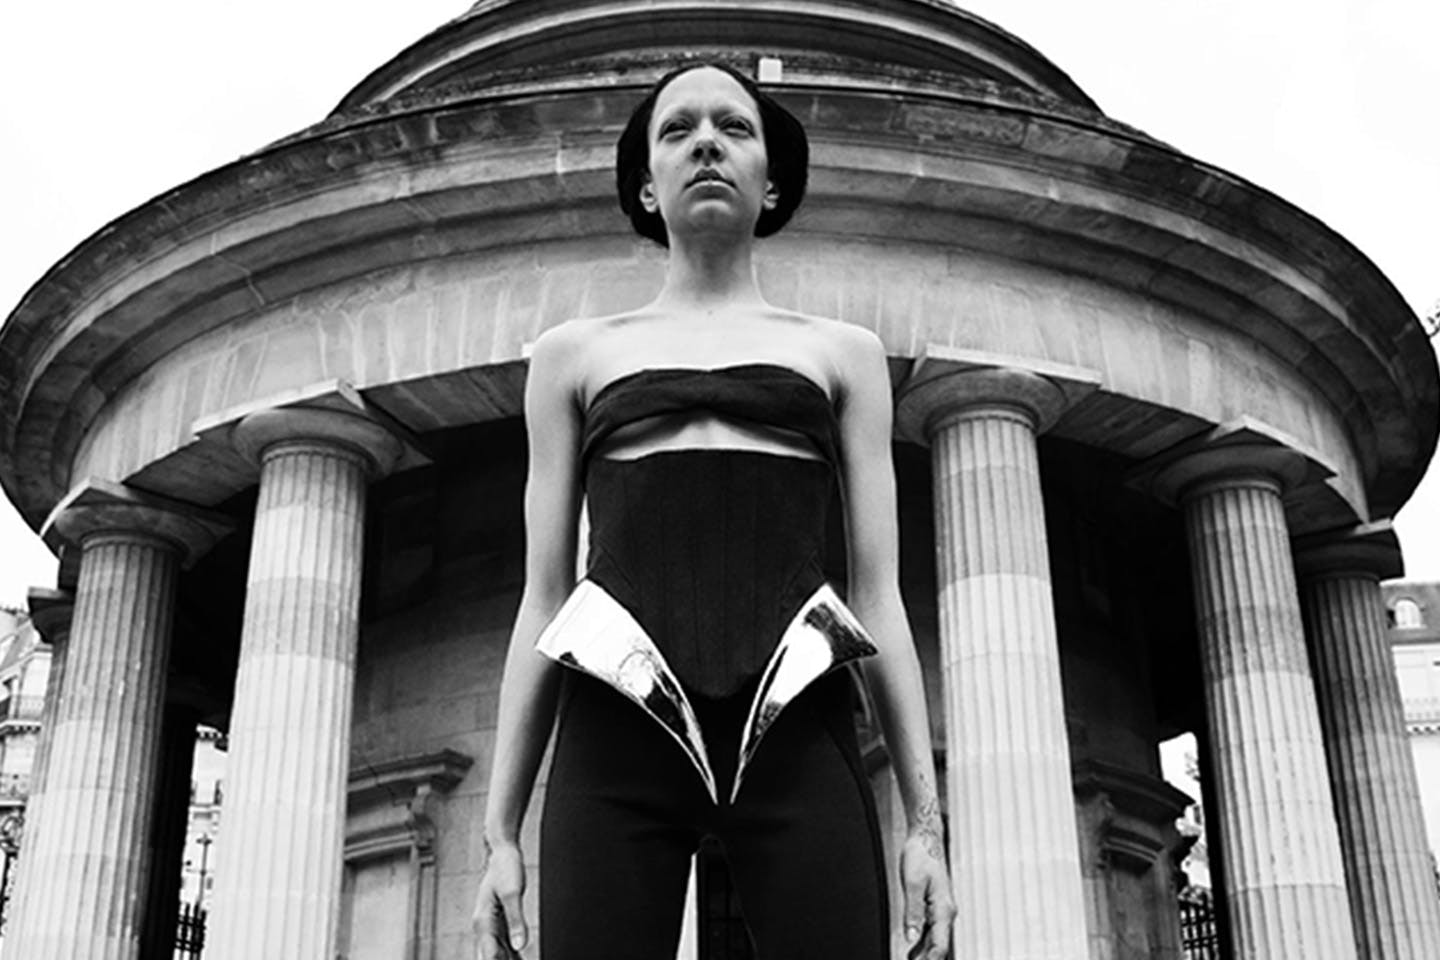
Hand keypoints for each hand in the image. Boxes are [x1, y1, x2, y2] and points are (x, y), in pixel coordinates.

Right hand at [473, 841, 527, 958]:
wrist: (502, 852)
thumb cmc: (506, 868)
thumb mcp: (512, 893)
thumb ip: (517, 920)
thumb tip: (520, 947)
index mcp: (483, 922)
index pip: (489, 956)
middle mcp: (484, 928)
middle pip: (491, 958)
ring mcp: (491, 926)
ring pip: (499, 955)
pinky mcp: (500, 922)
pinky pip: (506, 946)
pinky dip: (513, 956)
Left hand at [900, 830, 954, 959]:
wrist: (926, 839)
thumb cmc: (920, 856)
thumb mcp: (912, 884)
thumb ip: (912, 912)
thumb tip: (911, 937)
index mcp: (943, 909)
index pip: (940, 945)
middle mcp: (945, 912)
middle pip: (939, 946)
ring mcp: (941, 910)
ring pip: (935, 940)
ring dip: (924, 954)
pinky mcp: (934, 907)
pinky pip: (930, 931)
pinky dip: (922, 943)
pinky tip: (912, 952)